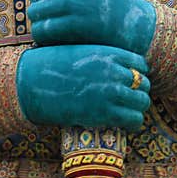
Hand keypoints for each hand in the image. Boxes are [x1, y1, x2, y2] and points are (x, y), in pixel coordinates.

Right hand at [16, 44, 151, 130]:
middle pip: (143, 84)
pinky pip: (133, 119)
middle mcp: (116, 72)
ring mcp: (112, 92)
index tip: (128, 85)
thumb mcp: (79, 52)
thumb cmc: (49, 68)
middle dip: (138, 94)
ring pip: (142, 103)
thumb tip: (105, 70)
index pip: (140, 64)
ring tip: (126, 115)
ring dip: (136, 109)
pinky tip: (125, 125)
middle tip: (127, 103)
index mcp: (110, 53)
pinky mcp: (105, 113)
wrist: (32, 83)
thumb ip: (98, 59)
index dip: (137, 76)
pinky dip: (133, 123)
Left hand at [28, 0, 155, 55]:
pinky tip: (49, 38)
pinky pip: (43, 29)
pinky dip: (41, 35)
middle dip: (36, 6)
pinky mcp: (74, 25)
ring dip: (37, 22)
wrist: (136, 24)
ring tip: (46, 28)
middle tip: (43, 17)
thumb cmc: (116, 3)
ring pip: (36, 12)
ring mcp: (74, 3)